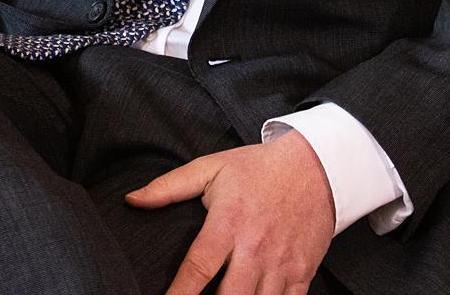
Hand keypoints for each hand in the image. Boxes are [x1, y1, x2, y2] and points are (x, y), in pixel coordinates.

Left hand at [126, 131, 334, 294]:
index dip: (178, 294)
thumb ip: (169, 187)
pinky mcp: (302, 273)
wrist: (318, 166)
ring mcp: (281, 264)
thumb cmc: (259, 169)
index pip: (197, 268)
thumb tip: (131, 199)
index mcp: (229, 222)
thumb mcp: (212, 168)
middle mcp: (255, 248)